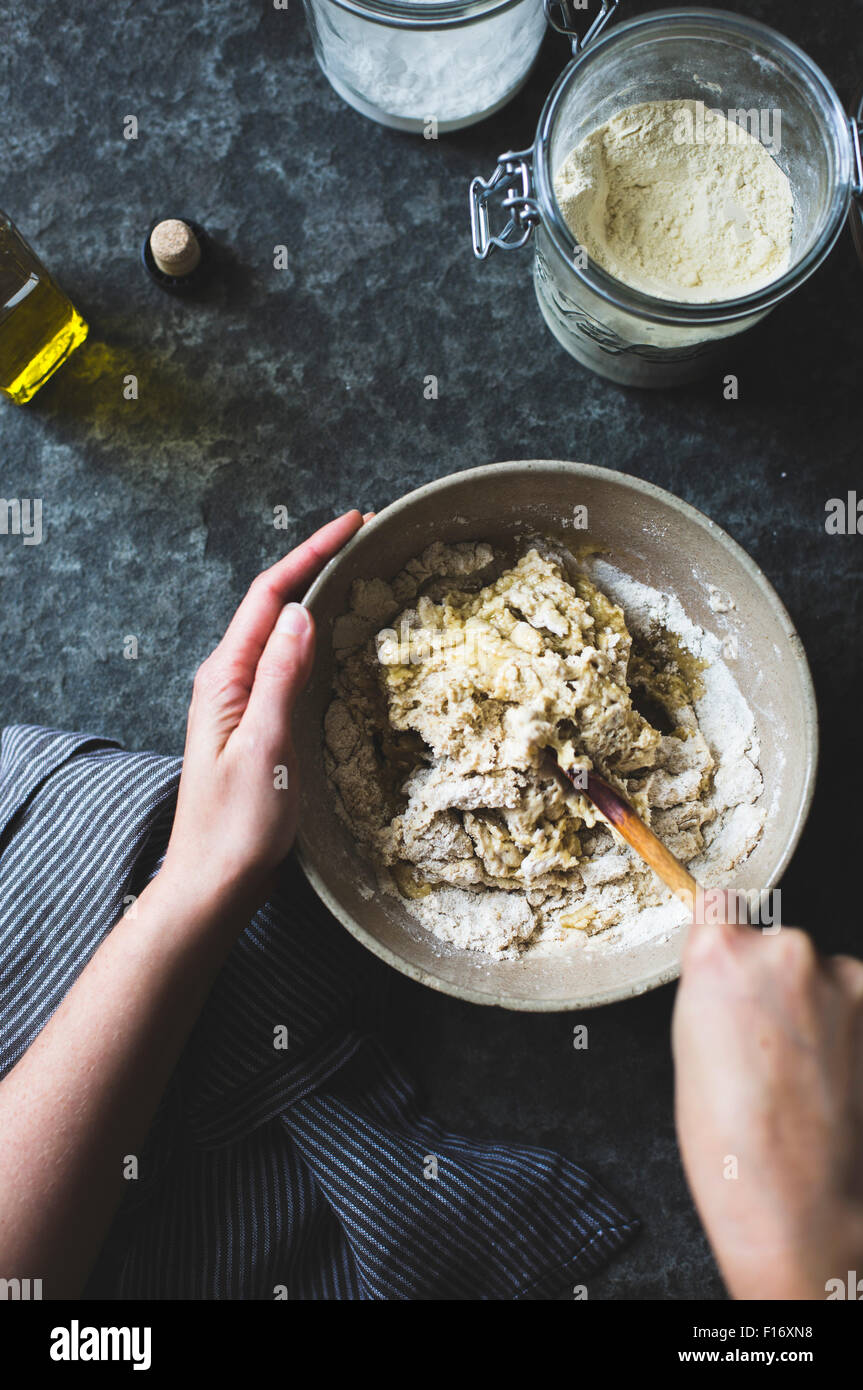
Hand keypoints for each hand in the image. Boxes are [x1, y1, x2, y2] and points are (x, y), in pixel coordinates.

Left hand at [158, 510, 365, 920]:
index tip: (353, 524)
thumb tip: (302, 612)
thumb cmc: (236, 825)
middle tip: (365, 540)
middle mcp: (229, 680)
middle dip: (316, 564)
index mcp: (225, 677)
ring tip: (358, 573)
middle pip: (274, 604)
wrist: (214, 881)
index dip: (310, 553)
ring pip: (282, 633)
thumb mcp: (266, 747)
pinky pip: (287, 664)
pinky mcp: (257, 723)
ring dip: (316, 597)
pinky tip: (337, 639)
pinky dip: (316, 638)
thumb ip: (280, 677)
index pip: (270, 594)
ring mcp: (242, 702)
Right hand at [673, 904, 862, 1299]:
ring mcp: (838, 978)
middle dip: (773, 983)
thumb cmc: (729, 1142)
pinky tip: (829, 1078)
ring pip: (821, 977)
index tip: (728, 959)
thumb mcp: (690, 1046)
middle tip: (764, 1042)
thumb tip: (732, 978)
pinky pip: (854, 1005)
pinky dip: (846, 1033)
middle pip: (775, 944)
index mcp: (719, 953)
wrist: (797, 1201)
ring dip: (815, 1008)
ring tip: (800, 1071)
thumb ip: (714, 990)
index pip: (721, 904)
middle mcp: (782, 950)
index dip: (724, 937)